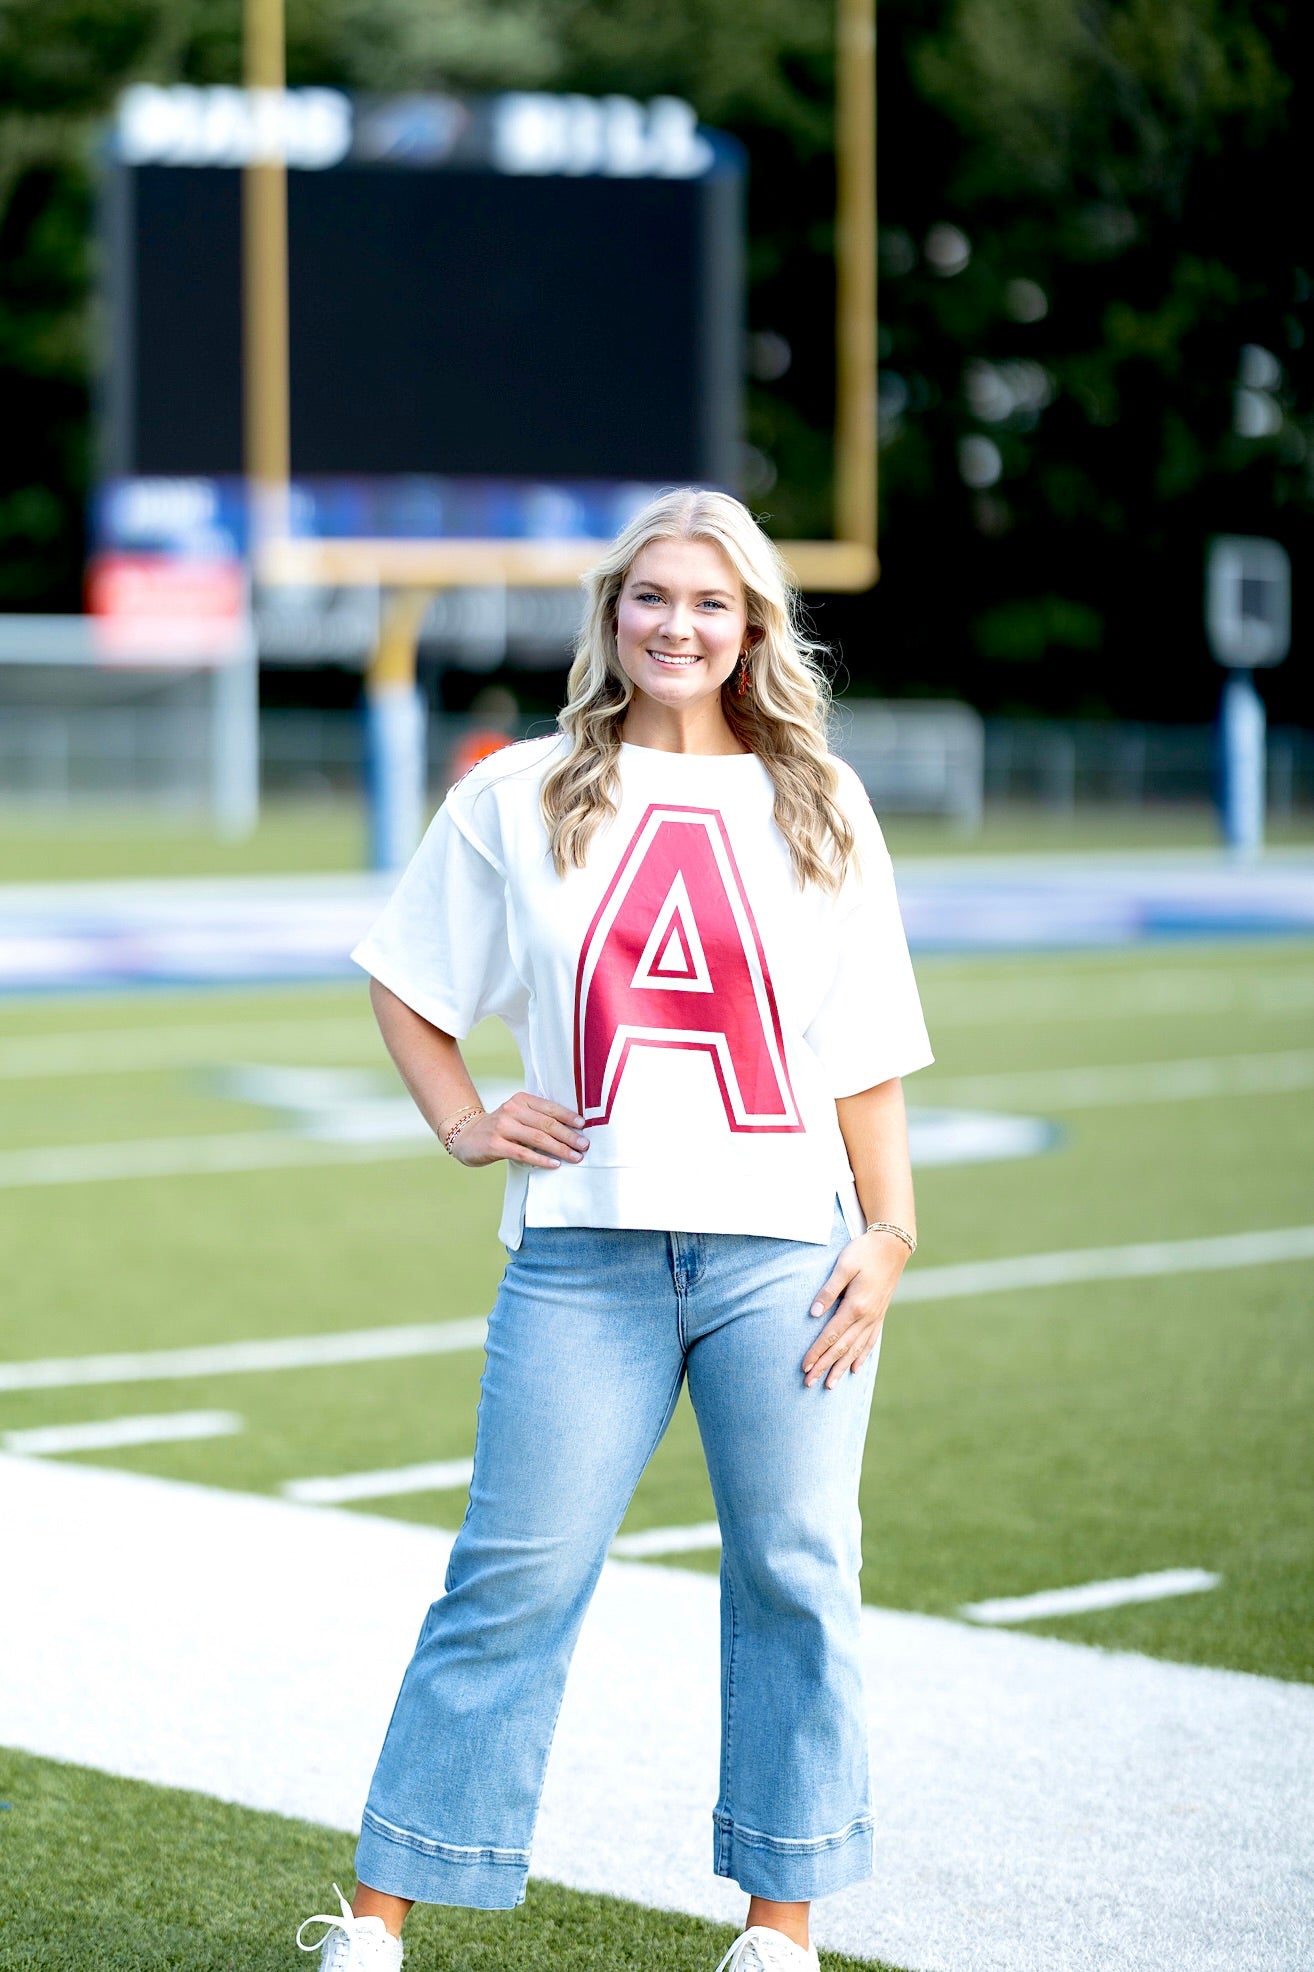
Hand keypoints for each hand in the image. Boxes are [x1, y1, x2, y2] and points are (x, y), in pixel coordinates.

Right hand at [448, 1092, 589, 1169]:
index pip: (549, 1107)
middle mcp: (511, 1110)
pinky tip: (554, 1164)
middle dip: (568, 1135)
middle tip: (584, 1145)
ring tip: (575, 1157)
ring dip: (560, 1148)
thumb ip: (538, 1118)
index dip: (568, 1116)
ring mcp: (502, 1127)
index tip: (583, 1125)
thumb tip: (572, 1129)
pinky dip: (541, 1159)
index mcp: (521, 1100)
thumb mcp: (518, 1115)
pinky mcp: (495, 1144)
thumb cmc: (501, 1127)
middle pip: (546, 1123)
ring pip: (537, 1138)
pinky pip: (523, 1153)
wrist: (467, 1136)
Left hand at [801, 1229, 910, 1389]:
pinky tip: (855, 1368)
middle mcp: (866, 1317)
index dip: (817, 1352)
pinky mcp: (880, 1314)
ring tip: (830, 1385)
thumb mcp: (843, 1266)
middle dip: (825, 1367)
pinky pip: (870, 1341)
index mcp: (855, 1306)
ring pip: (856, 1349)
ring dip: (841, 1367)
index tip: (804, 1367)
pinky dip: (862, 1356)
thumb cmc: (864, 1252)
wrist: (892, 1246)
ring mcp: (875, 1317)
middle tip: (809, 1384)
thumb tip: (813, 1314)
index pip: (831, 1335)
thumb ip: (828, 1291)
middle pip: (842, 1348)